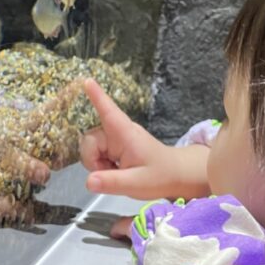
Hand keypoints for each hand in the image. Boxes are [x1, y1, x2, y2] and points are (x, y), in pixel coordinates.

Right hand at [80, 79, 209, 200]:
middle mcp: (117, 132)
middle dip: (92, 160)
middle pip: (89, 140)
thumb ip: (112, 182)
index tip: (87, 81)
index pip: (109, 111)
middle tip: (110, 173)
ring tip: (116, 173)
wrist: (176, 175)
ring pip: (90, 149)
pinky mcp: (114, 146)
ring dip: (97, 164)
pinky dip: (101, 165)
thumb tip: (88, 181)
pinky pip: (96, 154)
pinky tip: (115, 171)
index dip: (97, 97)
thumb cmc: (161, 176)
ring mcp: (115, 139)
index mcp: (125, 134)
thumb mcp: (136, 184)